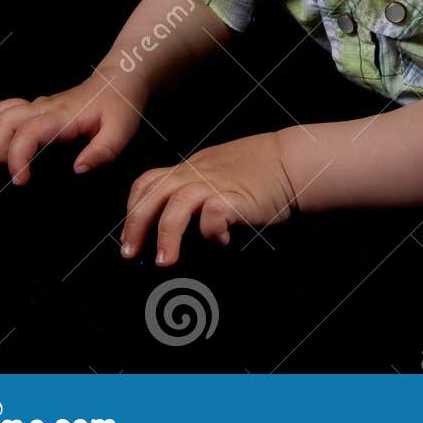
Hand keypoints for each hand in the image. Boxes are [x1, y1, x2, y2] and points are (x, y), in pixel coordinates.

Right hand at [0, 71, 146, 184]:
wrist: (119, 82)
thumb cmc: (120, 106)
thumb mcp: (121, 131)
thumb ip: (103, 151)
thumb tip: (78, 169)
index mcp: (64, 116)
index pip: (28, 132)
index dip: (18, 157)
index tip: (21, 179)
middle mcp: (45, 108)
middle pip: (5, 121)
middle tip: (14, 173)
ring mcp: (38, 106)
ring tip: (2, 162)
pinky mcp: (35, 108)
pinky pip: (4, 112)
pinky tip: (3, 147)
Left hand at [120, 132, 297, 266]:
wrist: (292, 160)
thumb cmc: (260, 171)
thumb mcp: (218, 170)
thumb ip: (197, 186)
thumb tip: (175, 219)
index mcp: (189, 168)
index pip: (147, 183)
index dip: (133, 210)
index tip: (130, 236)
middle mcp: (196, 174)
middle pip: (152, 195)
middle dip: (136, 226)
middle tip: (131, 254)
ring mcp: (215, 184)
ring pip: (176, 207)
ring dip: (166, 236)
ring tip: (165, 262)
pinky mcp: (236, 198)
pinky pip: (212, 216)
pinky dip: (211, 233)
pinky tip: (221, 241)